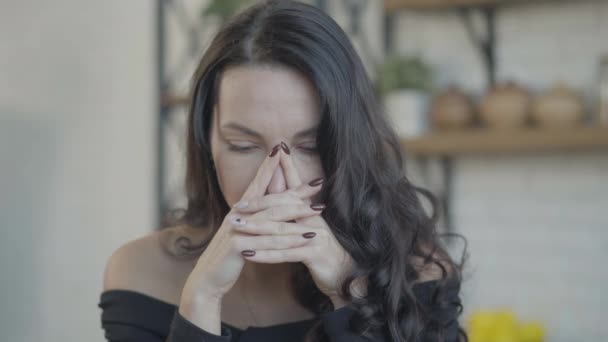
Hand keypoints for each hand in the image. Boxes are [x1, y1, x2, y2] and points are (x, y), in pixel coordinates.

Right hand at [180, 143, 322, 302]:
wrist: (208, 277)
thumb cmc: (229, 253)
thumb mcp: (242, 231)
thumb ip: (255, 216)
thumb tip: (269, 202)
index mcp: (240, 209)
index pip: (258, 183)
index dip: (269, 166)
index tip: (283, 149)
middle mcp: (238, 215)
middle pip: (271, 199)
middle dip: (296, 191)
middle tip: (318, 183)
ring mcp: (237, 229)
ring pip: (274, 220)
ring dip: (299, 216)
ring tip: (319, 211)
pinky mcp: (237, 246)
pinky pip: (269, 242)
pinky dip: (289, 240)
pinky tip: (305, 239)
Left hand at [231, 143, 365, 308]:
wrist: (345, 275)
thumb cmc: (322, 252)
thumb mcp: (310, 229)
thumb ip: (297, 210)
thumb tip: (282, 193)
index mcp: (312, 212)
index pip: (297, 186)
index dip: (287, 168)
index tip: (275, 151)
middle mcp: (315, 219)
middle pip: (284, 205)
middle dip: (259, 204)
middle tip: (237, 206)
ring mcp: (316, 235)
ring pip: (281, 229)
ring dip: (256, 228)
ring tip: (236, 227)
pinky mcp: (315, 254)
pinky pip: (285, 253)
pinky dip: (265, 254)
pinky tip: (248, 254)